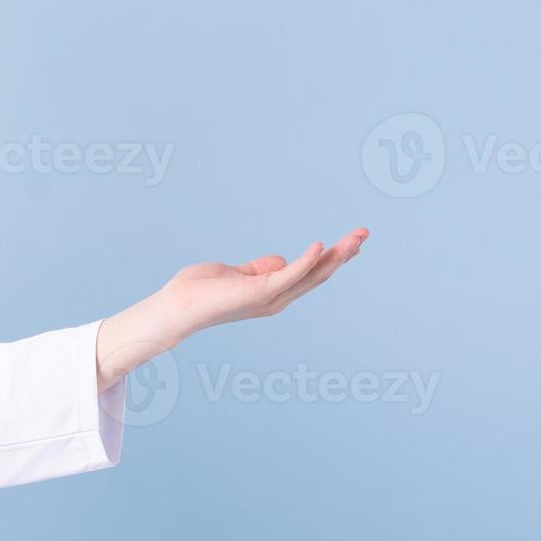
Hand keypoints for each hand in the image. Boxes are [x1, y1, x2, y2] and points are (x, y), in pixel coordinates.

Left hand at [96, 227, 368, 391]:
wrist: (177, 306)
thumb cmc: (201, 290)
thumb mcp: (236, 273)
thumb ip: (259, 268)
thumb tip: (281, 260)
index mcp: (272, 293)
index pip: (310, 274)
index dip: (331, 258)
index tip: (352, 243)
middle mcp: (277, 298)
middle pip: (318, 274)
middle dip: (343, 254)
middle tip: (363, 234)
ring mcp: (270, 297)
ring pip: (311, 275)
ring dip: (335, 256)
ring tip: (355, 238)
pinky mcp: (259, 292)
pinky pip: (289, 275)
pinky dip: (305, 261)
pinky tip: (320, 246)